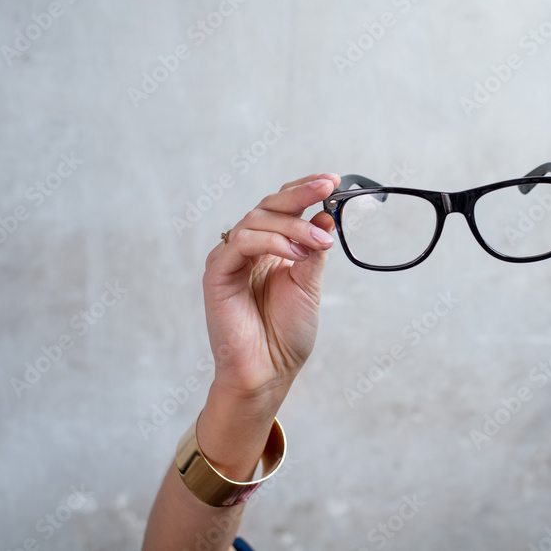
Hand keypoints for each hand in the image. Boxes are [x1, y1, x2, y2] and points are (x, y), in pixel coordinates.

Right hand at [201, 172, 340, 408]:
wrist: (269, 370)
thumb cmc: (287, 333)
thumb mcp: (310, 283)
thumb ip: (314, 249)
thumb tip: (326, 215)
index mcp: (270, 247)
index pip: (284, 206)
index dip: (305, 189)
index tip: (333, 179)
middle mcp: (248, 248)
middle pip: (270, 205)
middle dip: (301, 193)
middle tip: (328, 187)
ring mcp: (231, 258)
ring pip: (258, 220)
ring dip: (293, 226)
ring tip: (318, 243)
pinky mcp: (217, 273)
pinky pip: (241, 243)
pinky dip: (270, 241)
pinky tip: (295, 253)